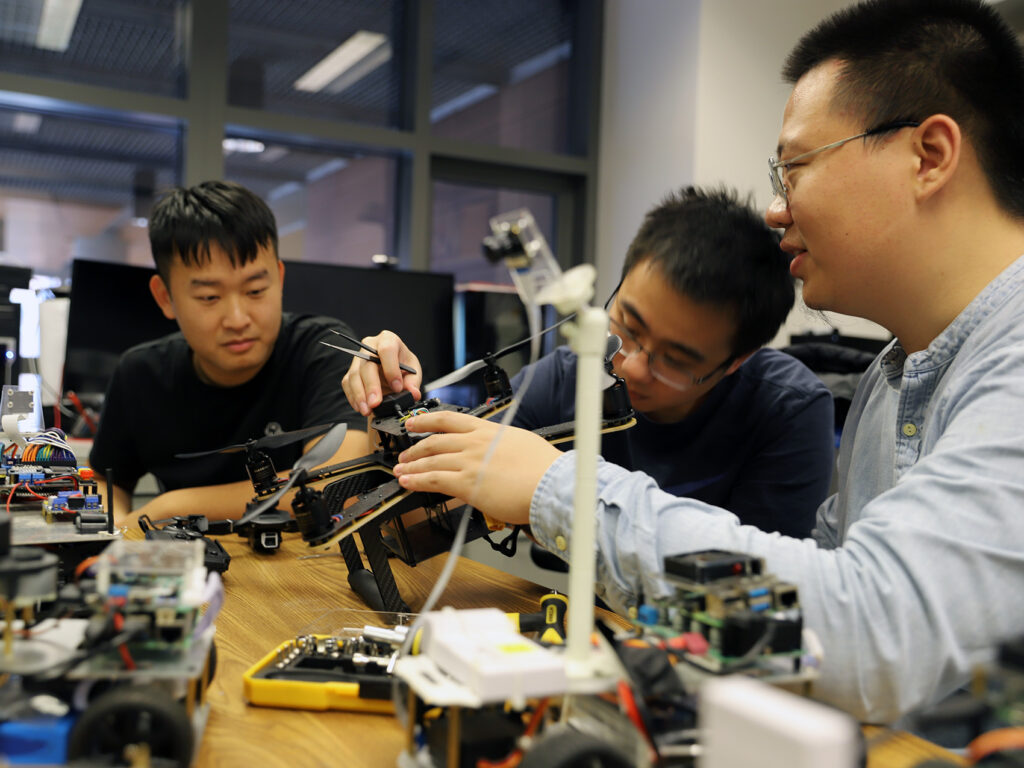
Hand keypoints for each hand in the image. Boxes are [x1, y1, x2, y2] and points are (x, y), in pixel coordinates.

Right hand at [341, 331, 421, 416]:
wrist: (393, 368)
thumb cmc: (403, 365)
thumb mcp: (413, 371)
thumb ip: (413, 383)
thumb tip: (413, 393)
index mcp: (388, 339)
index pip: (387, 350)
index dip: (391, 369)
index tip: (397, 388)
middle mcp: (370, 346)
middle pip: (367, 365)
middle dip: (371, 386)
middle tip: (375, 403)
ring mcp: (358, 358)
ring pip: (354, 375)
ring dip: (359, 395)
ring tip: (367, 409)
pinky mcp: (351, 371)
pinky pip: (348, 384)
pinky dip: (354, 398)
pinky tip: (361, 407)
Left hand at [392, 411, 560, 524]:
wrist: (551, 484)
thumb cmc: (544, 467)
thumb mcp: (520, 442)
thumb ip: (501, 445)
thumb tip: (496, 452)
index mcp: (488, 430)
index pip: (449, 419)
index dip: (426, 421)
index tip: (414, 424)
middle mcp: (475, 442)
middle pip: (434, 441)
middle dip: (414, 448)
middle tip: (404, 455)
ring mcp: (469, 462)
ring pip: (430, 460)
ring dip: (411, 466)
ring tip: (400, 471)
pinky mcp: (467, 484)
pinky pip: (433, 480)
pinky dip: (416, 481)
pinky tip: (407, 483)